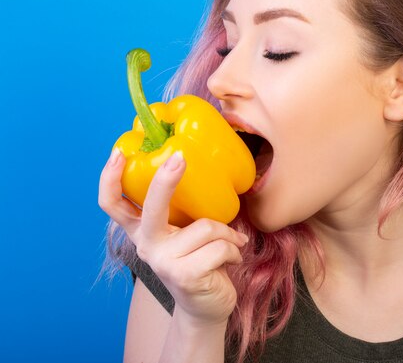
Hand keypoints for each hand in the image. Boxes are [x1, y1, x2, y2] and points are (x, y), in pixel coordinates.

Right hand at [98, 149, 248, 325]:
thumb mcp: (187, 234)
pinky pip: (220, 247)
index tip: (120, 152)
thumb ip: (184, 211)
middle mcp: (148, 245)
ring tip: (231, 244)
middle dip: (164, 181)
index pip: (113, 204)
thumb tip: (204, 169)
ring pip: (205, 228)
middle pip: (150, 208)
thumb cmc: (201, 261)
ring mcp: (164, 262)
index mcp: (143, 231)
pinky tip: (232, 259)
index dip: (111, 178)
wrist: (207, 306)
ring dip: (228, 233)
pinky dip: (234, 250)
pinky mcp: (184, 275)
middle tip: (179, 157)